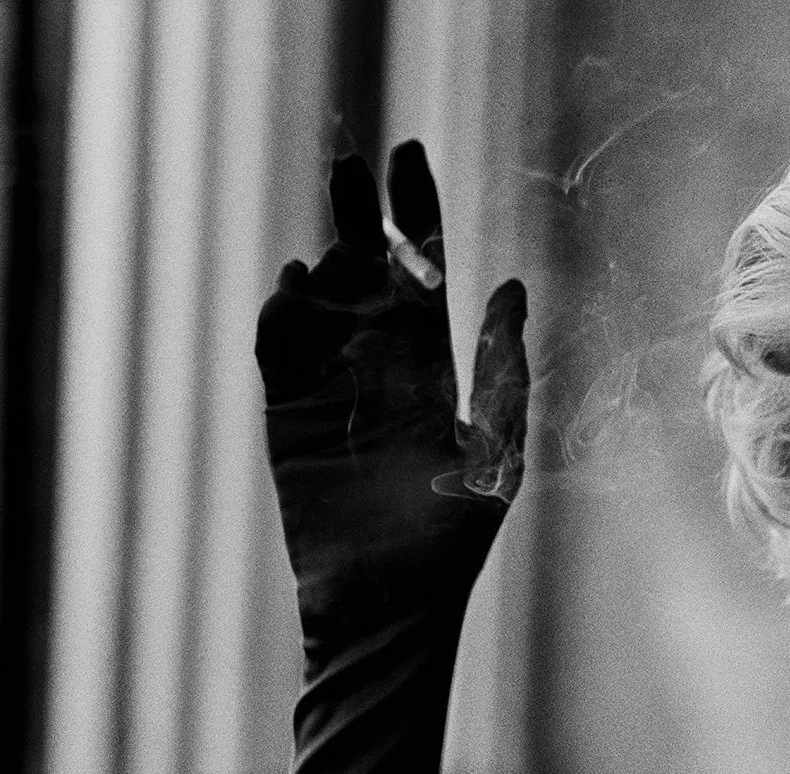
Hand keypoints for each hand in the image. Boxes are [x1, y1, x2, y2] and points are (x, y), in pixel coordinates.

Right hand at [256, 143, 527, 639]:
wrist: (384, 606)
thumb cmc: (450, 540)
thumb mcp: (494, 450)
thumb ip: (501, 370)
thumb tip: (512, 288)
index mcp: (430, 364)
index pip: (421, 267)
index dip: (414, 209)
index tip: (408, 152)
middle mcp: (375, 364)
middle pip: (361, 266)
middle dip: (355, 211)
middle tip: (349, 158)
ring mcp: (326, 387)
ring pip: (316, 298)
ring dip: (320, 260)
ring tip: (334, 243)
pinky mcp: (283, 415)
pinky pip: (277, 347)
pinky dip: (283, 312)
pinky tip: (298, 287)